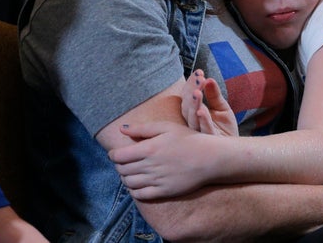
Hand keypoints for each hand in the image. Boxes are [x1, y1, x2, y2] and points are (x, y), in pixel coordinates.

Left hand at [110, 121, 225, 199]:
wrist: (209, 158)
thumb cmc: (188, 139)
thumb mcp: (167, 127)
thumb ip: (143, 128)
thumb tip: (122, 129)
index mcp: (149, 148)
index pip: (118, 156)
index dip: (113, 155)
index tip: (115, 153)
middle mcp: (150, 166)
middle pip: (122, 169)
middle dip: (119, 165)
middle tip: (124, 161)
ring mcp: (156, 180)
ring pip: (129, 183)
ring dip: (125, 177)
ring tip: (131, 171)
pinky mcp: (163, 192)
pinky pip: (139, 195)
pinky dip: (133, 190)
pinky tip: (138, 183)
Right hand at [181, 69, 237, 135]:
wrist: (233, 148)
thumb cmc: (224, 127)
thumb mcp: (222, 107)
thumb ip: (214, 94)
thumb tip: (209, 79)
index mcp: (194, 112)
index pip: (189, 96)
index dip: (192, 84)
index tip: (199, 72)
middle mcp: (193, 122)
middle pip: (188, 105)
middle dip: (192, 91)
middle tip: (199, 79)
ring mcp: (199, 132)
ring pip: (192, 118)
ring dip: (194, 104)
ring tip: (197, 93)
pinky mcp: (208, 141)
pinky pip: (204, 130)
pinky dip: (202, 120)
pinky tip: (202, 111)